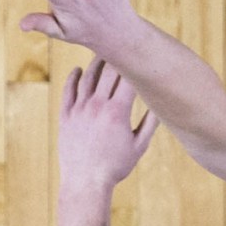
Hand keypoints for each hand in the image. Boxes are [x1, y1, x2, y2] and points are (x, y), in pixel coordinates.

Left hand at [59, 57, 157, 190]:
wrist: (86, 182)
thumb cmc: (116, 167)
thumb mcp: (139, 147)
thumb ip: (150, 123)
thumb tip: (159, 105)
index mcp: (118, 112)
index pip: (129, 77)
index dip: (135, 63)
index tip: (141, 54)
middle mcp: (97, 105)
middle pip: (108, 70)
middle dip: (117, 56)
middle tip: (122, 44)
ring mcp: (79, 108)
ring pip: (88, 76)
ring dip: (96, 62)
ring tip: (103, 54)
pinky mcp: (66, 115)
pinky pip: (69, 89)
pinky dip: (75, 77)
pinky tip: (80, 71)